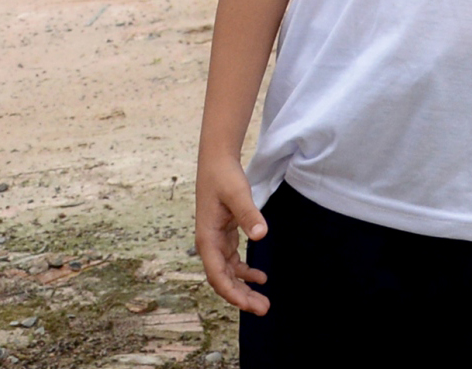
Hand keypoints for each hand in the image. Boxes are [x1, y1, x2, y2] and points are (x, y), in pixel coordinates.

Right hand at [195, 150, 268, 314]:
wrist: (217, 163)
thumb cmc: (224, 178)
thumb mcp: (238, 194)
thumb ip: (249, 214)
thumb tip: (260, 235)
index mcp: (207, 239)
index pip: (217, 275)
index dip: (232, 292)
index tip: (247, 305)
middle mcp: (209, 245)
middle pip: (224, 279)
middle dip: (241, 297)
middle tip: (263, 309)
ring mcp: (215, 242)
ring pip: (229, 273)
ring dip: (244, 288)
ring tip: (263, 301)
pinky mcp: (224, 236)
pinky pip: (233, 262)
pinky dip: (245, 272)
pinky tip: (261, 278)